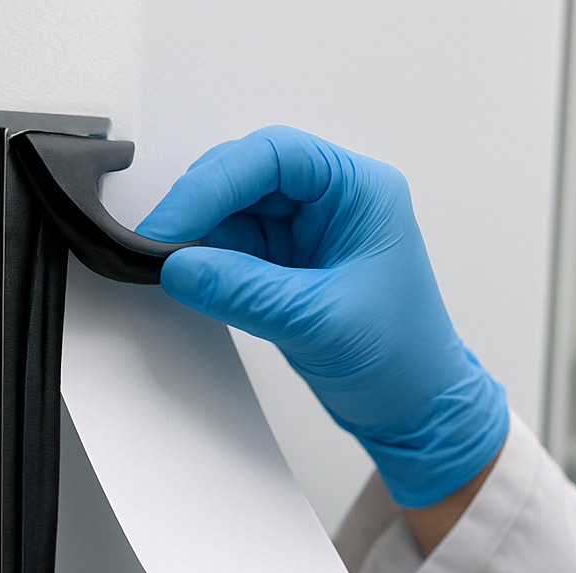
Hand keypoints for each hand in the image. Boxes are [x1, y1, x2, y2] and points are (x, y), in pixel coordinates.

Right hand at [137, 126, 507, 507]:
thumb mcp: (320, 321)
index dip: (215, 182)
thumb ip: (244, 291)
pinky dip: (210, 264)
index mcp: (360, 192)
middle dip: (201, 207)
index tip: (172, 221)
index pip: (275, 157)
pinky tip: (193, 281)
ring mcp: (310, 236)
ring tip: (172, 269)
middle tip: (159, 246)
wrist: (416, 411)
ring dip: (201, 237)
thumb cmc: (402, 360)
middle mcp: (334, 203)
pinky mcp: (291, 269)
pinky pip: (237, 251)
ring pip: (236, 213)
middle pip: (248, 177)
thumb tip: (179, 267)